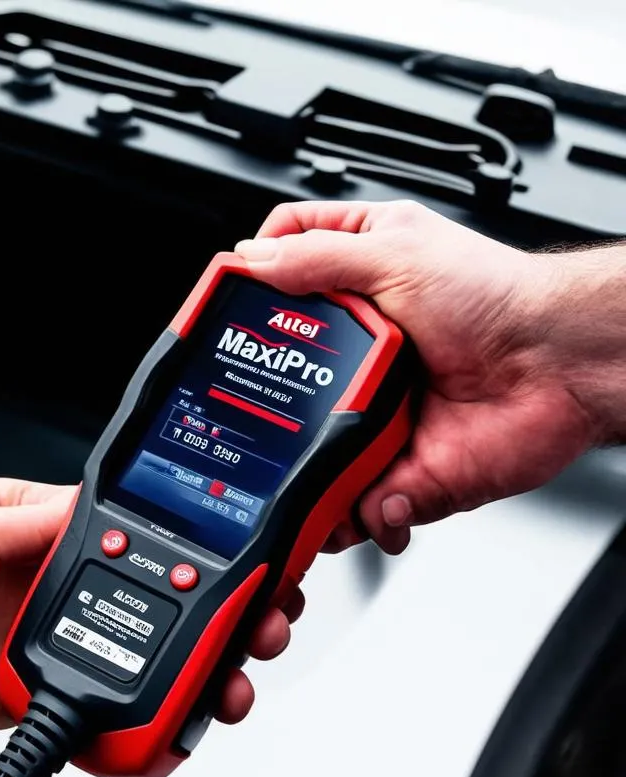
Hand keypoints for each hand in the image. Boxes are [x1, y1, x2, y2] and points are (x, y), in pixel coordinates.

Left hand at [0, 472, 305, 761]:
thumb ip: (41, 517)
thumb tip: (107, 507)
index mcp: (30, 530)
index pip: (128, 532)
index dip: (183, 544)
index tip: (232, 557)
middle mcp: (41, 586)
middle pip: (148, 599)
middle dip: (209, 611)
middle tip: (254, 621)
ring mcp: (41, 641)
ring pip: (134, 654)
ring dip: (188, 667)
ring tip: (228, 675)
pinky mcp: (31, 693)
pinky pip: (97, 704)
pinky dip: (136, 719)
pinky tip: (172, 719)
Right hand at [234, 200, 622, 553]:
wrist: (560, 370)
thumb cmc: (501, 300)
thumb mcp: (398, 254)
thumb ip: (318, 259)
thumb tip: (251, 262)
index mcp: (357, 285)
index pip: (282, 275)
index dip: (249, 286)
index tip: (224, 307)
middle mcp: (358, 351)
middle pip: (281, 373)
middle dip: (260, 399)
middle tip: (240, 411)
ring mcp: (371, 409)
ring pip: (307, 447)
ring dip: (297, 469)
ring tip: (289, 478)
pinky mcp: (393, 463)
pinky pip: (353, 500)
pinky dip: (351, 513)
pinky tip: (356, 504)